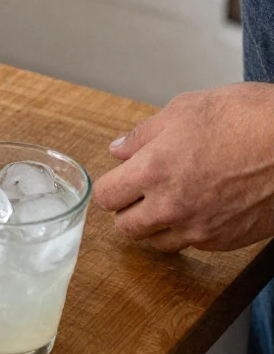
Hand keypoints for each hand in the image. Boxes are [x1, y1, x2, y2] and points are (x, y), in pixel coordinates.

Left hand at [93, 83, 273, 251]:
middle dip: (127, 210)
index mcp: (154, 170)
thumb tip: (119, 150)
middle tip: (140, 192)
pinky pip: (194, 244)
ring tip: (171, 200)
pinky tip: (202, 206)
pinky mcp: (226, 242)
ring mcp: (201, 229)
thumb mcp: (186, 109)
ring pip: (158, 242)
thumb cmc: (246, 117)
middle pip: (126, 228)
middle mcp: (172, 206)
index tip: (119, 179)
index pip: (107, 196)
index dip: (111, 186)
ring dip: (156, 225)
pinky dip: (190, 230)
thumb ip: (144, 134)